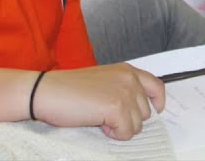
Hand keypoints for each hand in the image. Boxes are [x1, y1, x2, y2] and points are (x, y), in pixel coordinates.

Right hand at [30, 63, 166, 139]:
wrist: (47, 92)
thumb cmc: (68, 89)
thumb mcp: (103, 81)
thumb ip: (122, 88)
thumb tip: (137, 110)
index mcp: (126, 70)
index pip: (157, 86)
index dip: (157, 102)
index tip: (156, 111)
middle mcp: (130, 79)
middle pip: (146, 112)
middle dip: (128, 119)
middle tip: (104, 115)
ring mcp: (125, 93)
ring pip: (137, 125)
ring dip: (120, 127)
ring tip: (99, 117)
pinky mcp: (117, 108)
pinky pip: (126, 132)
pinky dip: (113, 134)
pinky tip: (98, 123)